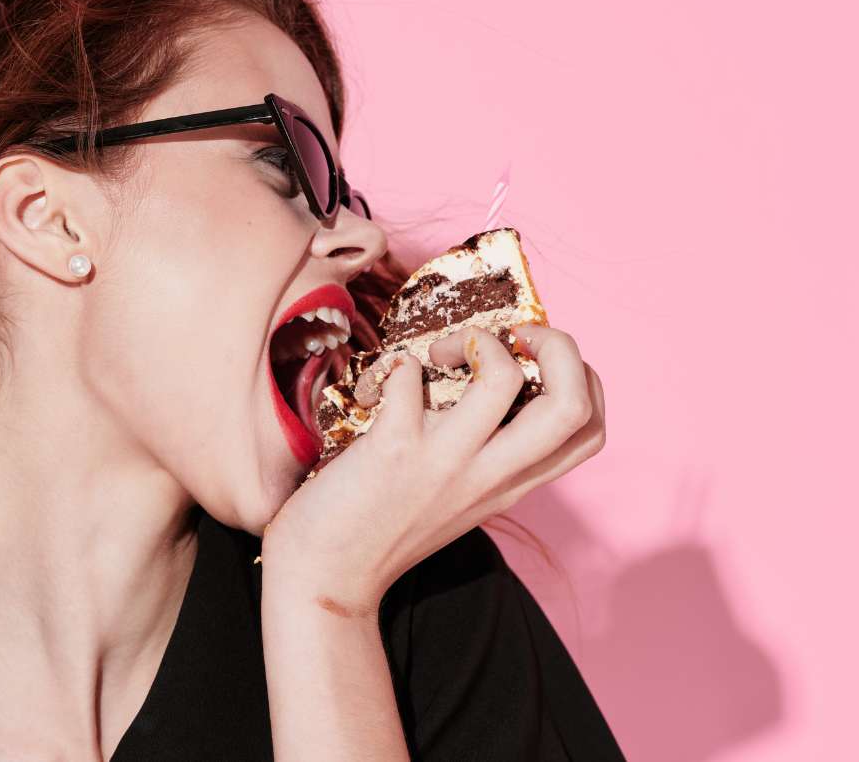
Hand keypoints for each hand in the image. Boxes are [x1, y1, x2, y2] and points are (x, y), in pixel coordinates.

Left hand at [260, 324, 605, 616]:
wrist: (326, 578)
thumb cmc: (384, 529)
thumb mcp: (460, 500)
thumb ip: (486, 458)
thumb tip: (489, 389)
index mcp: (511, 485)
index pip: (589, 430)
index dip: (583, 378)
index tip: (538, 359)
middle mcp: (489, 475)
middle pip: (572, 403)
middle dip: (558, 345)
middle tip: (511, 337)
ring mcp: (445, 461)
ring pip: (503, 379)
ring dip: (476, 341)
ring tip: (442, 355)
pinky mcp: (394, 448)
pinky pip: (408, 378)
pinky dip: (397, 364)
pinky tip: (384, 383)